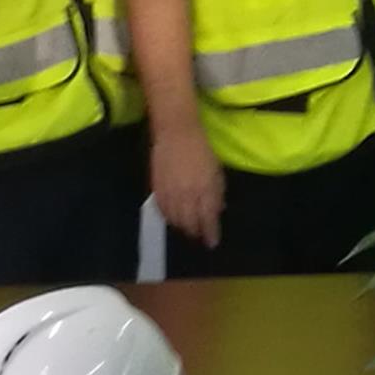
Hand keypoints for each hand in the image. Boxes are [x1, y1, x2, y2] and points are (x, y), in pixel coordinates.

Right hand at [152, 126, 224, 247]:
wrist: (176, 132)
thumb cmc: (201, 149)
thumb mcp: (216, 171)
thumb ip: (217, 193)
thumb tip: (218, 211)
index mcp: (205, 190)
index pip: (208, 220)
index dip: (210, 234)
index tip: (213, 242)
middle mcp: (187, 195)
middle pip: (190, 224)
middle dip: (195, 233)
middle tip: (199, 237)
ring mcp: (170, 193)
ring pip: (175, 220)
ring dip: (182, 228)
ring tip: (187, 230)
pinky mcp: (156, 188)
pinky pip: (162, 210)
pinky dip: (168, 218)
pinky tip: (173, 219)